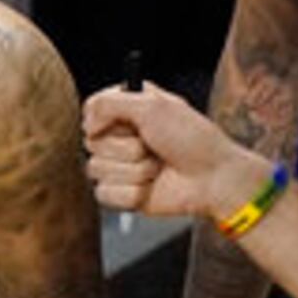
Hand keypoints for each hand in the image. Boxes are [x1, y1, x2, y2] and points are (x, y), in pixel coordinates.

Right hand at [82, 83, 275, 226]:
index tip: (127, 121)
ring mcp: (119, 166)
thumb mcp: (155, 106)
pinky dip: (132, 192)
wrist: (211, 178)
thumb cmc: (193, 139)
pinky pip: (105, 193)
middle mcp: (121, 136)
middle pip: (91, 142)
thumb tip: (87, 123)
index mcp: (130, 109)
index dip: (103, 117)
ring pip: (97, 170)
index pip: (92, 109)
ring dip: (134, 170)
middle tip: (152, 145)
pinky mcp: (119, 192)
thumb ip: (112, 103)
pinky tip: (151, 187)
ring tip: (157, 167)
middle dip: (126, 147)